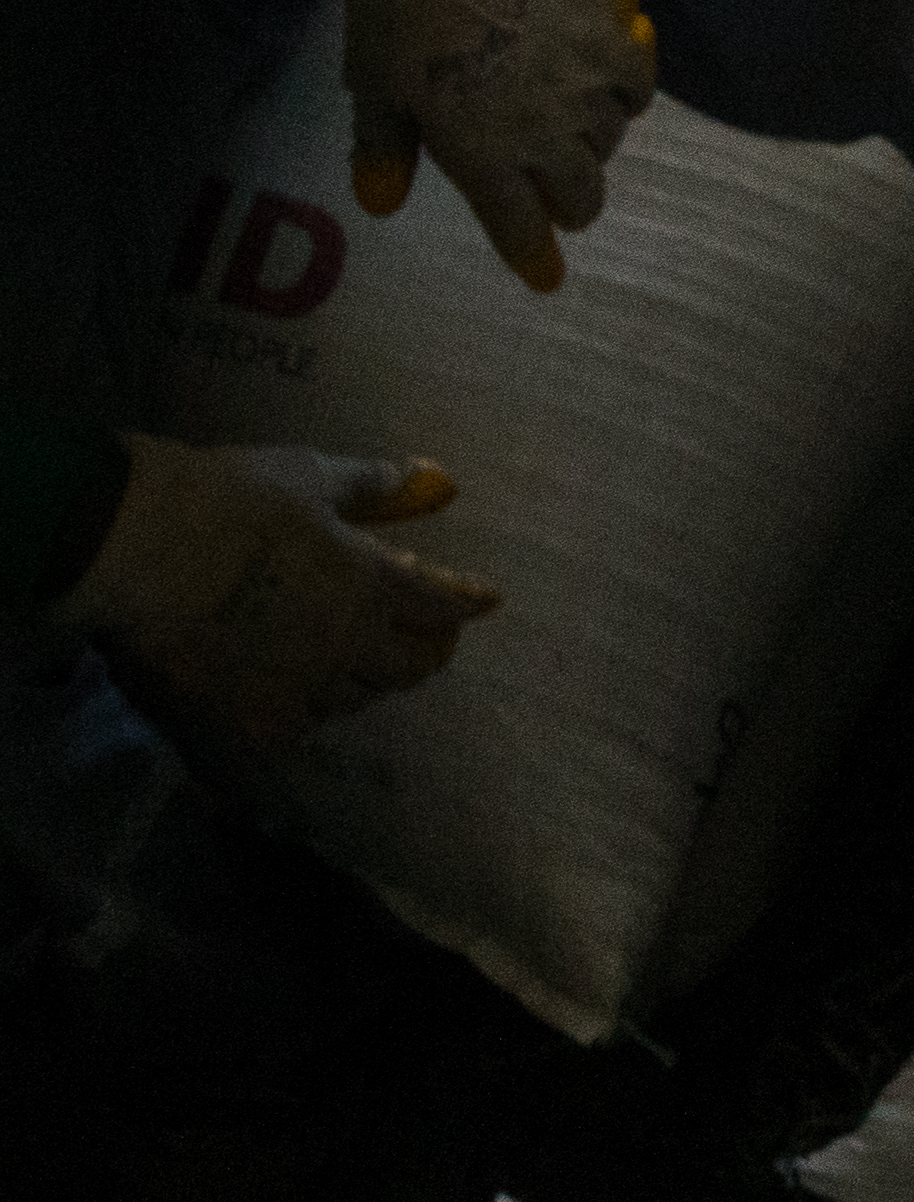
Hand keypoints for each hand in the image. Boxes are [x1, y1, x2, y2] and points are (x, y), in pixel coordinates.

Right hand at [57, 441, 497, 753]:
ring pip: (354, 700)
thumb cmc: (231, 499)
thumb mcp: (311, 476)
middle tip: (424, 639)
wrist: (140, 550)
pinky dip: (304, 708)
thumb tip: (436, 479)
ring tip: (354, 661)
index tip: (486, 601)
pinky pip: (294, 726)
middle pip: (411, 667)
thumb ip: (375, 486)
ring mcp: (298, 688)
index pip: (443, 604)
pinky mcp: (245, 719)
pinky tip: (294, 694)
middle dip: (426, 651)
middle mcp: (347, 646)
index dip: (467, 602)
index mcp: (373, 585)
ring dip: (363, 679)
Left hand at [314, 0, 656, 290]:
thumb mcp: (376, 87)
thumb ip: (385, 148)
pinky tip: (613, 82)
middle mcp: (546, 133)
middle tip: (560, 197)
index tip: (545, 275)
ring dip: (592, 143)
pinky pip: (639, 87)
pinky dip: (626, 95)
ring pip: (610, 141)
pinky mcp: (616, 37)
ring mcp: (587, 86)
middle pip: (581, 193)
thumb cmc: (397, 14)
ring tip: (573, 126)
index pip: (520, 227)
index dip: (532, 254)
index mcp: (484, 155)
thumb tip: (382, 204)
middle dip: (570, 203)